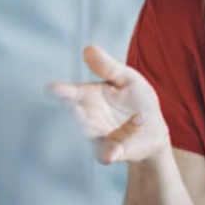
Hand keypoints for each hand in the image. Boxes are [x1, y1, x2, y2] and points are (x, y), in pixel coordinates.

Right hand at [45, 46, 169, 164]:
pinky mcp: (113, 152)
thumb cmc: (136, 100)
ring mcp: (99, 137)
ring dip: (88, 131)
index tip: (51, 89)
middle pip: (76, 116)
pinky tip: (111, 154)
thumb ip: (108, 68)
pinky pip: (107, 154)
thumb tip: (88, 49)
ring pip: (89, 136)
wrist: (153, 129)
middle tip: (73, 107)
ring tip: (88, 125)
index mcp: (90, 97)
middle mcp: (89, 118)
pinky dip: (109, 154)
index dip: (61, 91)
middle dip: (74, 112)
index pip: (72, 93)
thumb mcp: (127, 79)